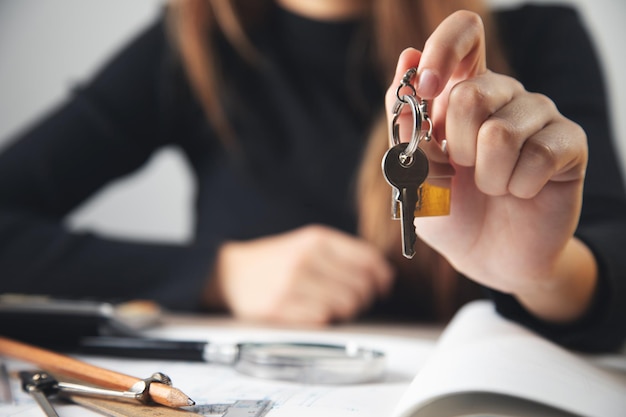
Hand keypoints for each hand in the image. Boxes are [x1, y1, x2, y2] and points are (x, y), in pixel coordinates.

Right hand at [205, 225, 392, 324]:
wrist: (232, 272)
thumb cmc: (277, 260)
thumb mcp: (309, 244)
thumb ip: (347, 254)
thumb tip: (385, 276)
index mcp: (316, 239)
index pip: (368, 259)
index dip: (381, 277)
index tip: (381, 286)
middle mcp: (305, 259)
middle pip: (361, 286)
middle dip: (363, 297)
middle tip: (351, 299)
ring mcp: (292, 284)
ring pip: (345, 305)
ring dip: (344, 311)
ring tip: (330, 305)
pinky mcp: (280, 308)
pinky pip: (322, 320)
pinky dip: (324, 319)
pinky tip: (312, 311)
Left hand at [386, 11, 596, 321]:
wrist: (486, 257)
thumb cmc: (449, 209)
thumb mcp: (414, 169)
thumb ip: (405, 120)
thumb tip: (407, 57)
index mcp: (462, 93)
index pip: (464, 35)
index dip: (444, 50)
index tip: (428, 86)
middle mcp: (502, 95)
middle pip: (472, 92)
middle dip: (454, 148)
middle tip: (463, 169)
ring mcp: (538, 116)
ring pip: (502, 132)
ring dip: (487, 177)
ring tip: (493, 188)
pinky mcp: (567, 143)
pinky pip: (539, 155)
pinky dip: (518, 186)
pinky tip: (520, 192)